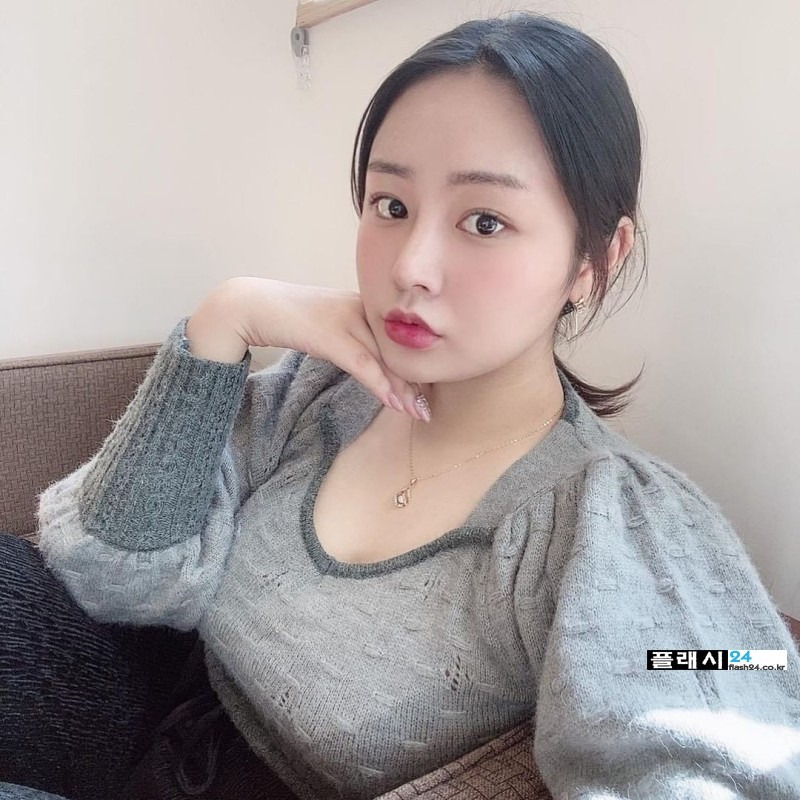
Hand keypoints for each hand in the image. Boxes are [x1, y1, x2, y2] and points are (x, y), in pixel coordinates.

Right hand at [221, 277, 428, 421]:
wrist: (253, 305)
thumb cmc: (290, 317)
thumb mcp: (330, 327)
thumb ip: (353, 339)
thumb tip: (373, 363)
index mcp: (366, 305)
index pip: (400, 339)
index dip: (415, 367)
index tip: (427, 391)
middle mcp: (363, 309)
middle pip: (398, 350)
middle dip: (416, 382)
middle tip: (428, 409)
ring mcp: (347, 320)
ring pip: (385, 359)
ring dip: (404, 390)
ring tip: (418, 412)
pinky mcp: (331, 335)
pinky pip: (363, 364)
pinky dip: (381, 385)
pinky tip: (394, 402)